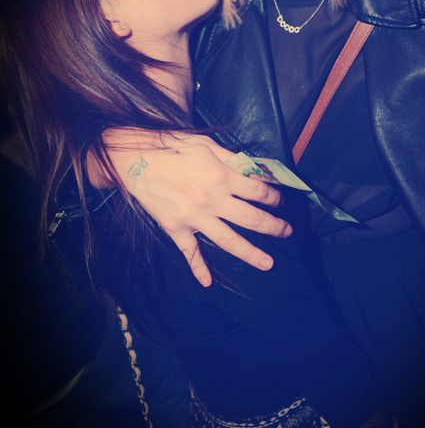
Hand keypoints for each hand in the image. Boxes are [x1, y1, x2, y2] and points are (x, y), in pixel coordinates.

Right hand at [95, 129, 291, 286]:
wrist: (135, 159)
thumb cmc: (173, 147)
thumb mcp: (207, 145)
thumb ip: (234, 159)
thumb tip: (259, 171)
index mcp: (222, 177)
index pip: (260, 192)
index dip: (275, 197)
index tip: (282, 201)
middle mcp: (212, 200)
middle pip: (252, 219)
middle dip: (274, 227)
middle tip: (287, 231)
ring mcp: (194, 218)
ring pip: (229, 241)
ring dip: (251, 254)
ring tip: (269, 263)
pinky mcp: (176, 229)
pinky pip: (190, 252)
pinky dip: (198, 269)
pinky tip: (208, 282)